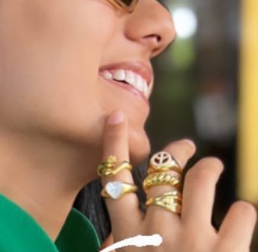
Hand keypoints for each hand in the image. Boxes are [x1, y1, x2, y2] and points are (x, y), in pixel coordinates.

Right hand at [99, 110, 256, 251]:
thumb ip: (116, 247)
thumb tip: (114, 229)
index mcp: (128, 235)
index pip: (115, 178)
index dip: (114, 143)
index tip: (116, 116)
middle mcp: (157, 230)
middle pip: (164, 172)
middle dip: (177, 152)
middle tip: (187, 146)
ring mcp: (193, 240)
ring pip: (201, 181)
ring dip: (209, 168)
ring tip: (214, 166)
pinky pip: (239, 215)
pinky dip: (242, 210)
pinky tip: (241, 212)